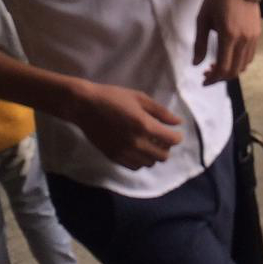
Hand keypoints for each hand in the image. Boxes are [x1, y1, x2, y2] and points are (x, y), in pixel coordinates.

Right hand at [59, 80, 182, 170]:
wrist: (85, 106)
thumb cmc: (113, 97)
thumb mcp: (140, 98)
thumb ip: (160, 112)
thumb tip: (178, 122)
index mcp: (144, 125)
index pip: (171, 140)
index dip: (177, 137)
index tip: (176, 133)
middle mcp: (136, 143)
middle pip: (162, 156)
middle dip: (166, 147)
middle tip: (162, 138)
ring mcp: (124, 152)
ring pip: (149, 163)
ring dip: (154, 155)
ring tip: (150, 143)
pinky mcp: (114, 157)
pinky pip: (134, 166)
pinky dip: (141, 160)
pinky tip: (138, 150)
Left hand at [193, 0, 260, 84]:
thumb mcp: (203, 19)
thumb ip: (200, 43)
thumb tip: (196, 64)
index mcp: (228, 35)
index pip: (223, 67)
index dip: (213, 78)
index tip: (203, 80)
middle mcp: (244, 39)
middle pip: (234, 70)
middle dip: (220, 77)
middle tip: (207, 74)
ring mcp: (253, 37)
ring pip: (243, 65)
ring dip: (230, 70)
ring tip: (216, 66)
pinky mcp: (257, 33)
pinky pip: (249, 56)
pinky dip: (239, 62)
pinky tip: (228, 57)